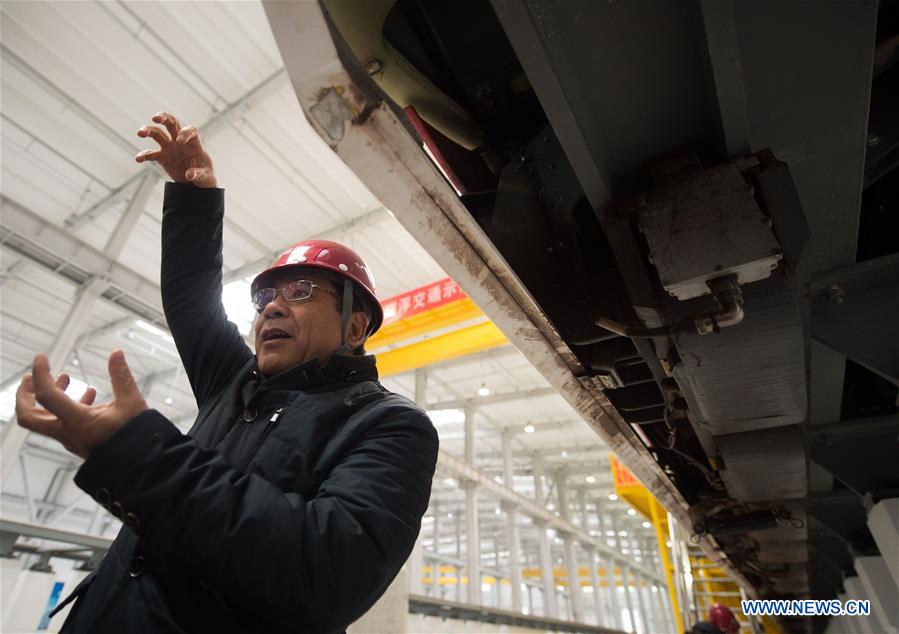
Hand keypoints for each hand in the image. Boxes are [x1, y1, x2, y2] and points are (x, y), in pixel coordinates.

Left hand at [15, 351, 148, 459]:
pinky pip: (62, 423)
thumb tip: (116, 353)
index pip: (45, 396)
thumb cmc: (137, 437)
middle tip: (32, 376)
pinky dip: (67, 405)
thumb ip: (121, 376)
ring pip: (44, 420)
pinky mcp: (79, 441)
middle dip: (25, 394)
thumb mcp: (131, 402)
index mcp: (77, 422)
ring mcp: (71, 439)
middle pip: (28, 416)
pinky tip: (89, 394)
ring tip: (64, 377)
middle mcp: (68, 433)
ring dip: (47, 397)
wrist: (142, 466)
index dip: (40, 373)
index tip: (42, 357)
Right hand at [134, 111, 217, 187]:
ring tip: (140, 133)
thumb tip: (189, 174)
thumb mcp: (207, 178)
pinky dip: (144, 155)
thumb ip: (199, 174)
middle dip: (164, 118)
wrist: (196, 184)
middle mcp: (181, 141)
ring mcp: (170, 147)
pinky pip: (151, 153)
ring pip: (158, 133)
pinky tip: (138, 159)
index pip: (191, 131)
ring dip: (148, 130)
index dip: (185, 133)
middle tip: (155, 118)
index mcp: (195, 143)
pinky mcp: (162, 157)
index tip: (180, 141)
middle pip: (172, 123)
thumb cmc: (205, 177)